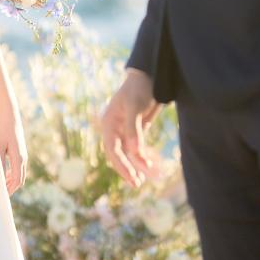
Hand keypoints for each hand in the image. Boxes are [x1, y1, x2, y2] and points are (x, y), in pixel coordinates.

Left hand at [0, 97, 27, 194]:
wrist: (9, 114)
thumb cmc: (2, 128)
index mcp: (19, 158)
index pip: (17, 181)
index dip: (9, 190)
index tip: (0, 197)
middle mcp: (23, 158)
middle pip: (19, 180)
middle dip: (10, 188)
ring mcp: (22, 154)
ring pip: (19, 174)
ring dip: (10, 182)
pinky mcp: (19, 150)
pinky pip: (17, 167)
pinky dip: (11, 174)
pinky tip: (2, 175)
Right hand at [100, 69, 158, 187]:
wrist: (150, 76)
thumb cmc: (139, 88)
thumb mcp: (135, 107)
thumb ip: (134, 129)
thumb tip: (135, 152)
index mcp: (109, 122)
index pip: (112, 149)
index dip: (121, 164)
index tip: (131, 176)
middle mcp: (115, 128)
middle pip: (118, 154)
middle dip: (127, 169)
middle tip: (137, 183)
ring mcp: (125, 130)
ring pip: (128, 153)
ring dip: (136, 166)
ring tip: (143, 180)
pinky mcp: (136, 130)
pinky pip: (137, 148)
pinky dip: (142, 158)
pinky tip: (149, 167)